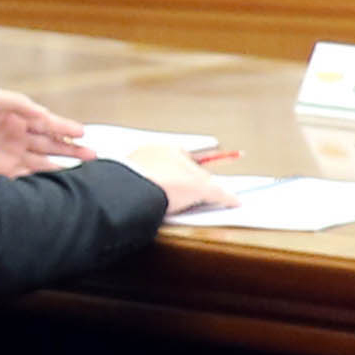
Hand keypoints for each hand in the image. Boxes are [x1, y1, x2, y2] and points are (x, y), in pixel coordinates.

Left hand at [0, 87, 89, 176]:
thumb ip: (18, 104)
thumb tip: (44, 114)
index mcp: (15, 118)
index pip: (46, 123)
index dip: (65, 127)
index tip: (83, 133)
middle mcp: (15, 137)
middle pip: (50, 144)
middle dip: (72, 149)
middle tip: (93, 155)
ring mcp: (8, 156)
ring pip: (43, 162)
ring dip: (63, 165)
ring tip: (83, 169)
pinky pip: (26, 177)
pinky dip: (42, 180)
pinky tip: (56, 183)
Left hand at [120, 141, 238, 218]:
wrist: (131, 195)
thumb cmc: (166, 183)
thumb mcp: (203, 189)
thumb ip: (221, 193)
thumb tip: (233, 199)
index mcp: (171, 147)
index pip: (193, 160)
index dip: (203, 175)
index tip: (207, 185)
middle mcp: (150, 152)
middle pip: (174, 170)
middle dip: (183, 184)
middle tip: (191, 199)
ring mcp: (133, 166)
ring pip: (155, 180)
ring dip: (163, 191)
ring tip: (170, 205)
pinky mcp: (120, 182)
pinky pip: (138, 189)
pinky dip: (146, 197)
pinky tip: (152, 206)